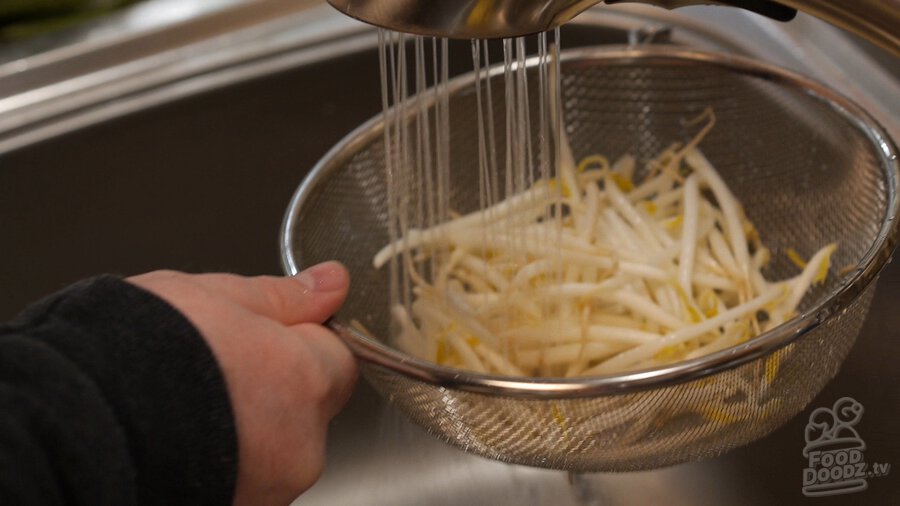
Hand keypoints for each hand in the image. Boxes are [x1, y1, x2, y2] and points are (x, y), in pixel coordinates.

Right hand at [127, 262, 356, 504]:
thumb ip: (284, 296)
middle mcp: (299, 446)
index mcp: (305, 381)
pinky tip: (182, 441)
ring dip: (247, 431)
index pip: (339, 359)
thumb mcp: (217, 297)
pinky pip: (245, 480)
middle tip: (217, 370)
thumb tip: (332, 281)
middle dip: (274, 389)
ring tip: (190, 409)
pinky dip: (223, 463)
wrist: (75, 424)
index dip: (302, 343)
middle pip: (307, 410)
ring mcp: (267, 490)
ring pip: (275, 450)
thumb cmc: (139, 354)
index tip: (266, 337)